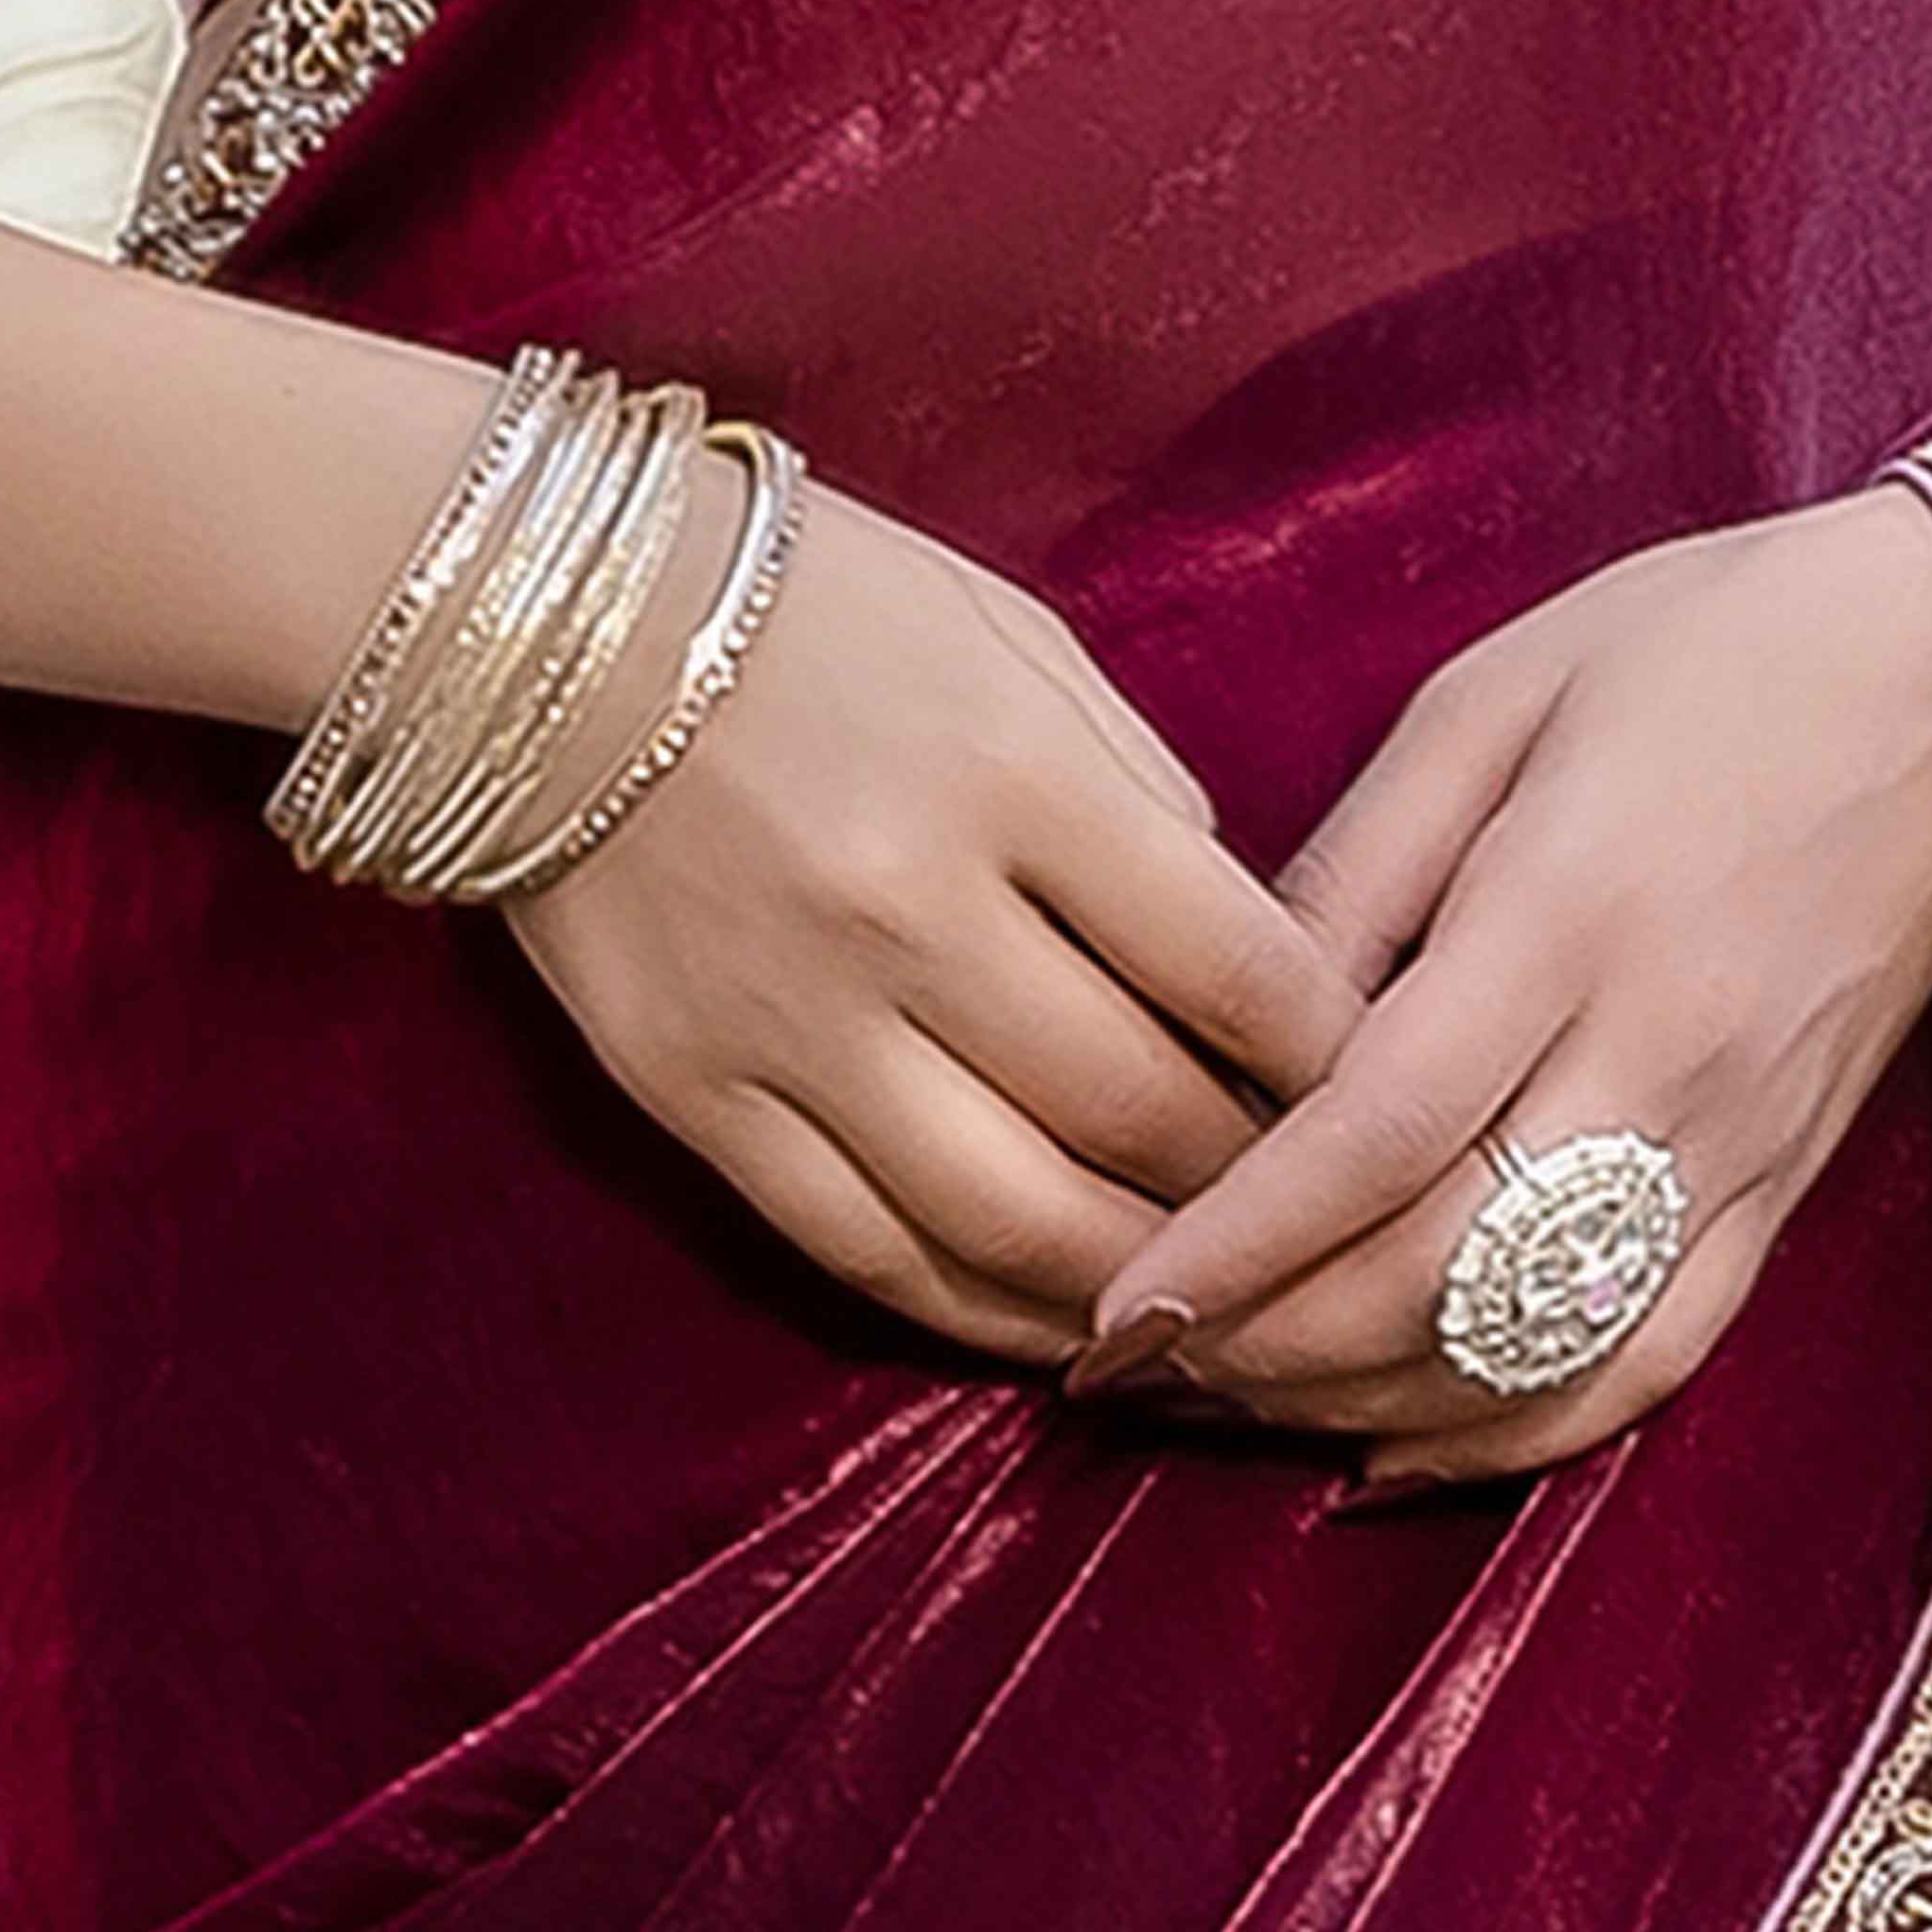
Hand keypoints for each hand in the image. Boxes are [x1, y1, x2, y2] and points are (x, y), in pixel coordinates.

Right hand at [507, 478, 1360, 1362]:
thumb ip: (1140, 800)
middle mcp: (911, 914)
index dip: (1339, 1059)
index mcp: (1016, 779)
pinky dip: (983, 1312)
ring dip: (1139, 1284)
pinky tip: (1059, 1324)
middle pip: (1141, 1117)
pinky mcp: (696, 1098)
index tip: (1392, 1093)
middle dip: (1261, 1185)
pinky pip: (867, 1253)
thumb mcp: (1016, 645)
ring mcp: (794, 1021)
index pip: (1238, 971)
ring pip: (1014, 1225)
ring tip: (1213, 1298)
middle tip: (1323, 1216)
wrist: (540, 617)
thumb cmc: (815, 607)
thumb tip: (1245, 962)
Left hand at [1066, 484, 1931, 1484]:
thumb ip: (1356, 865)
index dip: (1237, 1248)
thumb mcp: (1495, 694)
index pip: (1378, 1135)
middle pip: (1444, 1274)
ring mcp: (1740, 1139)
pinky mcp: (1789, 1183)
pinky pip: (1652, 1358)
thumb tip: (1230, 1018)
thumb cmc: (1709, 646)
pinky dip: (1519, 1433)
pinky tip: (1396, 1451)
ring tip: (1227, 1403)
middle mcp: (1663, 1053)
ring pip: (1540, 1348)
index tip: (1112, 1313)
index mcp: (1570, 913)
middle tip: (1129, 1369)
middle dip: (1266, 1351)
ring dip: (1367, 1406)